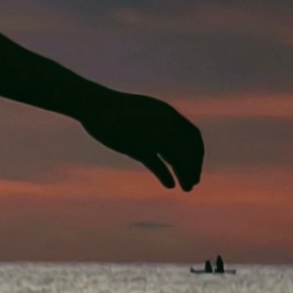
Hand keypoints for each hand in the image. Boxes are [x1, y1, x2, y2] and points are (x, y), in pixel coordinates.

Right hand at [80, 88, 204, 191]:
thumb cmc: (115, 109)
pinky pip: (157, 163)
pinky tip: (170, 185)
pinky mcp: (138, 145)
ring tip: (188, 188)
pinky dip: (166, 174)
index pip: (192, 135)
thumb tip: (160, 138)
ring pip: (178, 156)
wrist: (96, 105)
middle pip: (190, 147)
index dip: (197, 152)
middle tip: (194, 181)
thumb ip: (153, 123)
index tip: (194, 166)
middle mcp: (165, 123)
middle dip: (194, 165)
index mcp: (167, 114)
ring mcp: (152, 134)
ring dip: (186, 173)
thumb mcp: (141, 113)